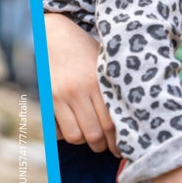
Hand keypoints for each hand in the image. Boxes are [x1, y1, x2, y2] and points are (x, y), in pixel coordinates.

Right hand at [45, 13, 118, 155]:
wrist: (54, 34)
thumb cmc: (85, 49)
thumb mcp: (104, 63)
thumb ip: (114, 86)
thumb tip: (134, 114)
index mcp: (99, 82)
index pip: (113, 122)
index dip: (119, 141)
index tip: (123, 147)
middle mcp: (81, 90)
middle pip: (96, 133)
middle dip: (103, 146)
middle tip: (107, 148)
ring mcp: (62, 95)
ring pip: (77, 135)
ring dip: (84, 142)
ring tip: (91, 138)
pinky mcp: (48, 99)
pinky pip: (57, 129)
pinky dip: (66, 135)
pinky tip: (73, 129)